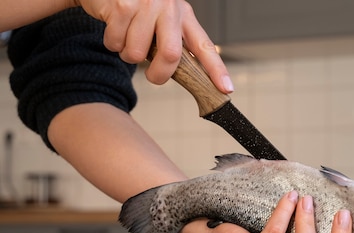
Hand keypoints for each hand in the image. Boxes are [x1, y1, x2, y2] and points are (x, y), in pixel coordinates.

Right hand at [75, 0, 231, 90]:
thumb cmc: (138, 9)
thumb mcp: (164, 22)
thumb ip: (174, 45)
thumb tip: (187, 79)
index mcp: (184, 16)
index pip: (205, 46)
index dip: (216, 69)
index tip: (226, 89)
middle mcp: (169, 7)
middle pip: (170, 55)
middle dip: (158, 74)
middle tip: (153, 75)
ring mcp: (146, 4)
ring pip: (136, 53)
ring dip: (128, 55)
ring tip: (128, 39)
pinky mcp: (123, 4)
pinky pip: (116, 43)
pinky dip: (113, 43)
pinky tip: (116, 28)